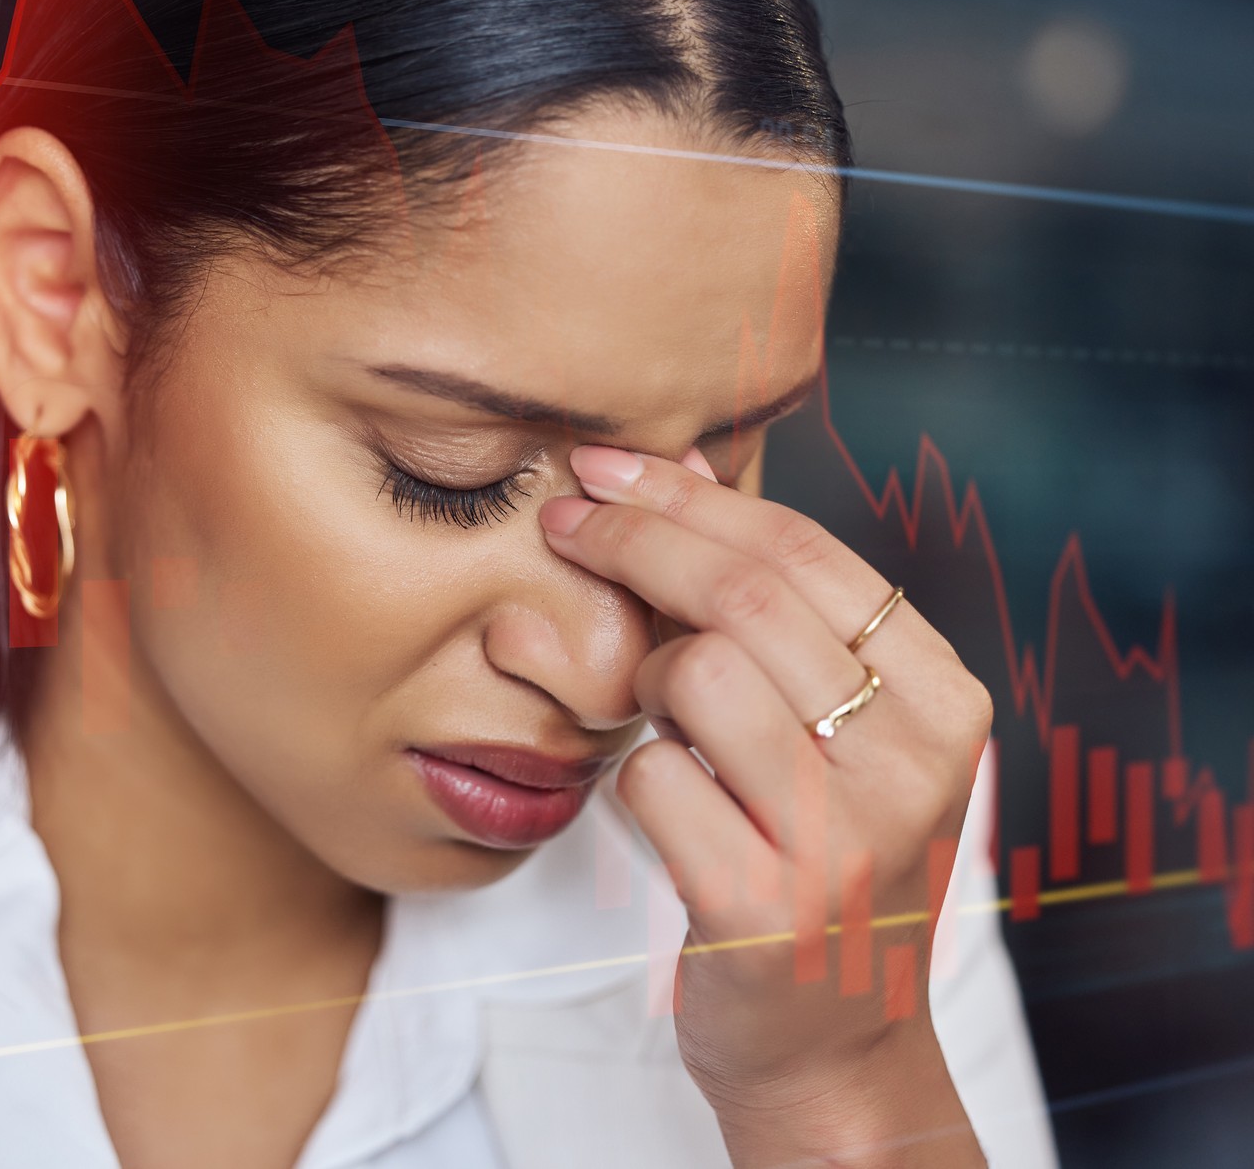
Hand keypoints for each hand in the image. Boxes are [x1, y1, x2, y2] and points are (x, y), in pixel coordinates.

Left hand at [540, 444, 990, 1166]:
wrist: (833, 1046)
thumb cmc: (821, 860)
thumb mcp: (839, 733)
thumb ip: (777, 608)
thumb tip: (686, 464)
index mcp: (946, 701)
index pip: (806, 551)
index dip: (692, 495)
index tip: (608, 467)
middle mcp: (914, 765)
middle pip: (745, 593)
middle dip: (634, 538)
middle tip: (563, 521)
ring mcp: (844, 840)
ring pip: (695, 670)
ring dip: (645, 676)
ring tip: (662, 717)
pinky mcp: (763, 907)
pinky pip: (651, 776)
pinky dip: (632, 776)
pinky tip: (663, 802)